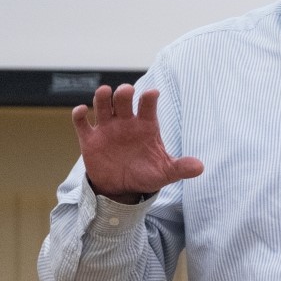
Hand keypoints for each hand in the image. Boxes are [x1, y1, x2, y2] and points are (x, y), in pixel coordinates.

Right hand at [72, 84, 203, 202]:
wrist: (122, 188)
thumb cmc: (147, 174)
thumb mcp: (165, 173)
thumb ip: (181, 168)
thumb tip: (200, 167)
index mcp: (146, 125)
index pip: (148, 103)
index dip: (149, 97)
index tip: (151, 94)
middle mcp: (126, 122)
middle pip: (123, 98)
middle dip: (123, 91)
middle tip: (126, 92)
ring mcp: (107, 128)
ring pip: (102, 103)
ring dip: (102, 96)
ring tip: (104, 94)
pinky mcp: (90, 139)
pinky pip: (81, 122)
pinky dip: (79, 114)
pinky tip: (82, 112)